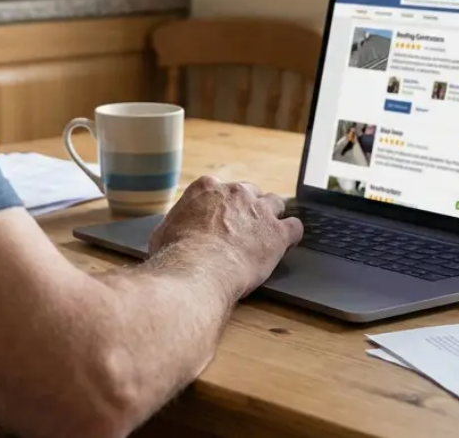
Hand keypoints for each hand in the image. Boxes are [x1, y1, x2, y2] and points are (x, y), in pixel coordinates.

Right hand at [147, 175, 303, 297]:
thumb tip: (172, 231)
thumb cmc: (175, 254)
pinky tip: (288, 244)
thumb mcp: (163, 232)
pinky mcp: (277, 233)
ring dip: (272, 217)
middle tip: (244, 228)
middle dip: (248, 208)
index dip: (222, 205)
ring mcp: (259, 211)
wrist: (198, 270)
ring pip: (275, 204)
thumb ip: (175, 224)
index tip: (222, 218)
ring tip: (268, 234)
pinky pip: (295, 227)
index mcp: (206, 188)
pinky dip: (292, 236)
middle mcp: (235, 193)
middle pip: (250, 192)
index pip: (220, 189)